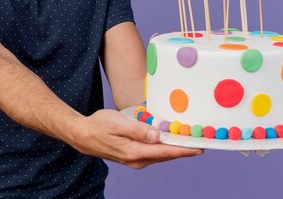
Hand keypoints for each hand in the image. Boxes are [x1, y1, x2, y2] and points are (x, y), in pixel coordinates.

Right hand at [69, 109, 202, 168]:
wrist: (82, 136)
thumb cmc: (98, 126)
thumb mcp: (117, 123)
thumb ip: (137, 129)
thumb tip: (157, 135)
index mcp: (134, 152)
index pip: (165, 151)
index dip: (183, 149)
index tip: (199, 147)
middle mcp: (137, 160)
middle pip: (166, 155)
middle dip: (183, 148)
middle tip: (200, 140)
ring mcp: (136, 160)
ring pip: (161, 155)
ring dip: (175, 148)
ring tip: (189, 139)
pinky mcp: (134, 157)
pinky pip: (154, 153)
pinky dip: (164, 147)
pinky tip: (169, 139)